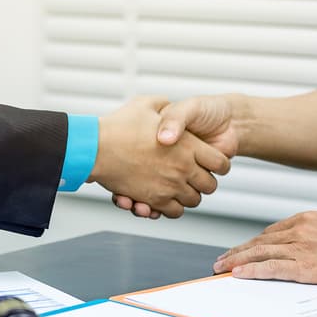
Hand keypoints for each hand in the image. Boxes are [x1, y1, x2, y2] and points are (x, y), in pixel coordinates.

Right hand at [91, 96, 230, 217]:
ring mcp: (170, 186)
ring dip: (188, 196)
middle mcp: (183, 168)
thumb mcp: (148, 104)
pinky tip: (165, 198)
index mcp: (188, 145)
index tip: (212, 163)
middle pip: (210, 186)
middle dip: (204, 182)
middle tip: (195, 177)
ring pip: (193, 201)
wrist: (96, 146)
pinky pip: (174, 212)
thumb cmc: (120, 125)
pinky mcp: (154, 200)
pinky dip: (172, 208)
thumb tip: (172, 110)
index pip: (220, 163)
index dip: (219, 164)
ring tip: (178, 187)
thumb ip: (167, 107)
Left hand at [212, 211, 316, 285]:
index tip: (242, 251)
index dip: (253, 244)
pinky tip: (239, 275)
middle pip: (260, 242)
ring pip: (260, 254)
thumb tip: (306, 238)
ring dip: (237, 262)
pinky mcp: (306, 267)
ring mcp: (302, 248)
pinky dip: (252, 271)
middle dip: (238, 252)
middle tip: (221, 260)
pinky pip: (272, 269)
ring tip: (221, 269)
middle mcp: (299, 230)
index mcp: (307, 219)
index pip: (271, 233)